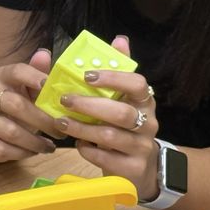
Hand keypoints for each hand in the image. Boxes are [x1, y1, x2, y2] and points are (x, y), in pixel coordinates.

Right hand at [0, 48, 60, 162]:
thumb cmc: (19, 102)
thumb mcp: (31, 88)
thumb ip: (39, 72)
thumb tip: (44, 54)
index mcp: (2, 75)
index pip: (16, 71)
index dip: (33, 77)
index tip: (48, 86)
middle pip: (16, 105)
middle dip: (43, 121)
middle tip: (61, 131)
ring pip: (9, 131)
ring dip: (33, 142)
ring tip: (48, 146)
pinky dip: (19, 153)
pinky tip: (31, 152)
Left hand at [51, 36, 161, 200]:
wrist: (143, 170)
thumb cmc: (126, 129)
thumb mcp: (126, 101)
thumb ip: (121, 71)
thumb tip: (120, 39)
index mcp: (145, 102)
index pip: (136, 84)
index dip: (112, 78)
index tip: (87, 75)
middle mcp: (148, 124)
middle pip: (121, 112)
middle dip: (89, 105)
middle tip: (64, 100)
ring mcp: (141, 148)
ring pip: (110, 136)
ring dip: (81, 127)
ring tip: (61, 122)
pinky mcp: (132, 170)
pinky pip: (105, 158)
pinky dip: (88, 150)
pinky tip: (78, 144)